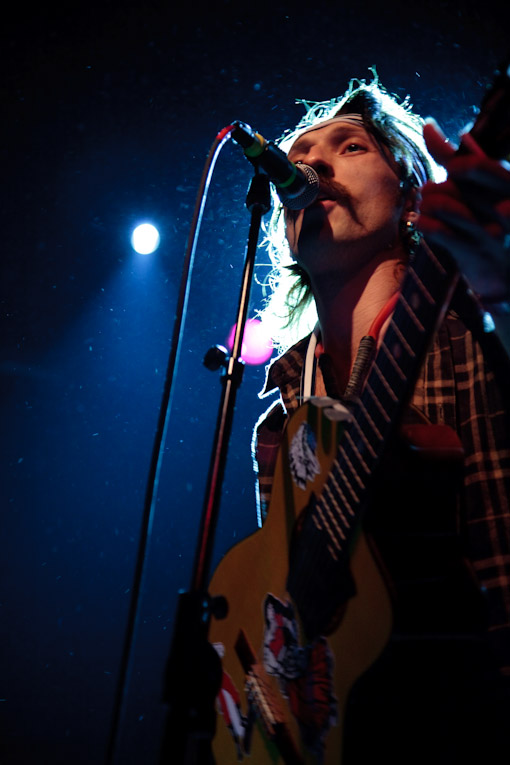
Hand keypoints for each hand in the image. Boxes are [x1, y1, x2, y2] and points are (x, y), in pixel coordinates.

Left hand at [418, 118, 509, 302]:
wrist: (501, 274)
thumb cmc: (484, 221)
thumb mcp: (476, 188)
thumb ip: (453, 158)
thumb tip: (428, 125)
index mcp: (507, 187)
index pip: (485, 165)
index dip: (459, 161)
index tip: (447, 167)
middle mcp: (504, 206)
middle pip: (468, 181)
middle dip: (444, 179)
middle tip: (428, 188)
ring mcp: (489, 231)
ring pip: (449, 204)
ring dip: (429, 201)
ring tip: (424, 204)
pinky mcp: (472, 253)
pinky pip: (441, 232)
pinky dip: (425, 223)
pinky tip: (421, 221)